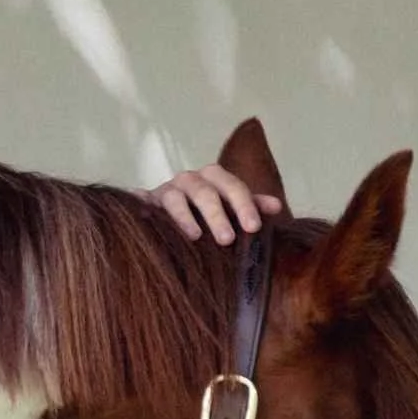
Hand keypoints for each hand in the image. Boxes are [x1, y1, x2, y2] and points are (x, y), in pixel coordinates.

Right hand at [144, 164, 283, 243]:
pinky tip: (143, 214)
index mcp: (215, 179)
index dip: (244, 205)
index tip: (253, 227)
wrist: (169, 213)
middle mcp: (191, 179)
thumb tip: (276, 207)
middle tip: (226, 240)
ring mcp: (168, 189)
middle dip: (217, 215)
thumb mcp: (231, 209)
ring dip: (185, 216)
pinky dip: (142, 204)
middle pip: (206, 191)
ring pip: (176, 197)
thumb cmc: (207, 214)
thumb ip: (251, 206)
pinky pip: (144, 202)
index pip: (233, 187)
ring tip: (194, 237)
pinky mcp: (147, 201)